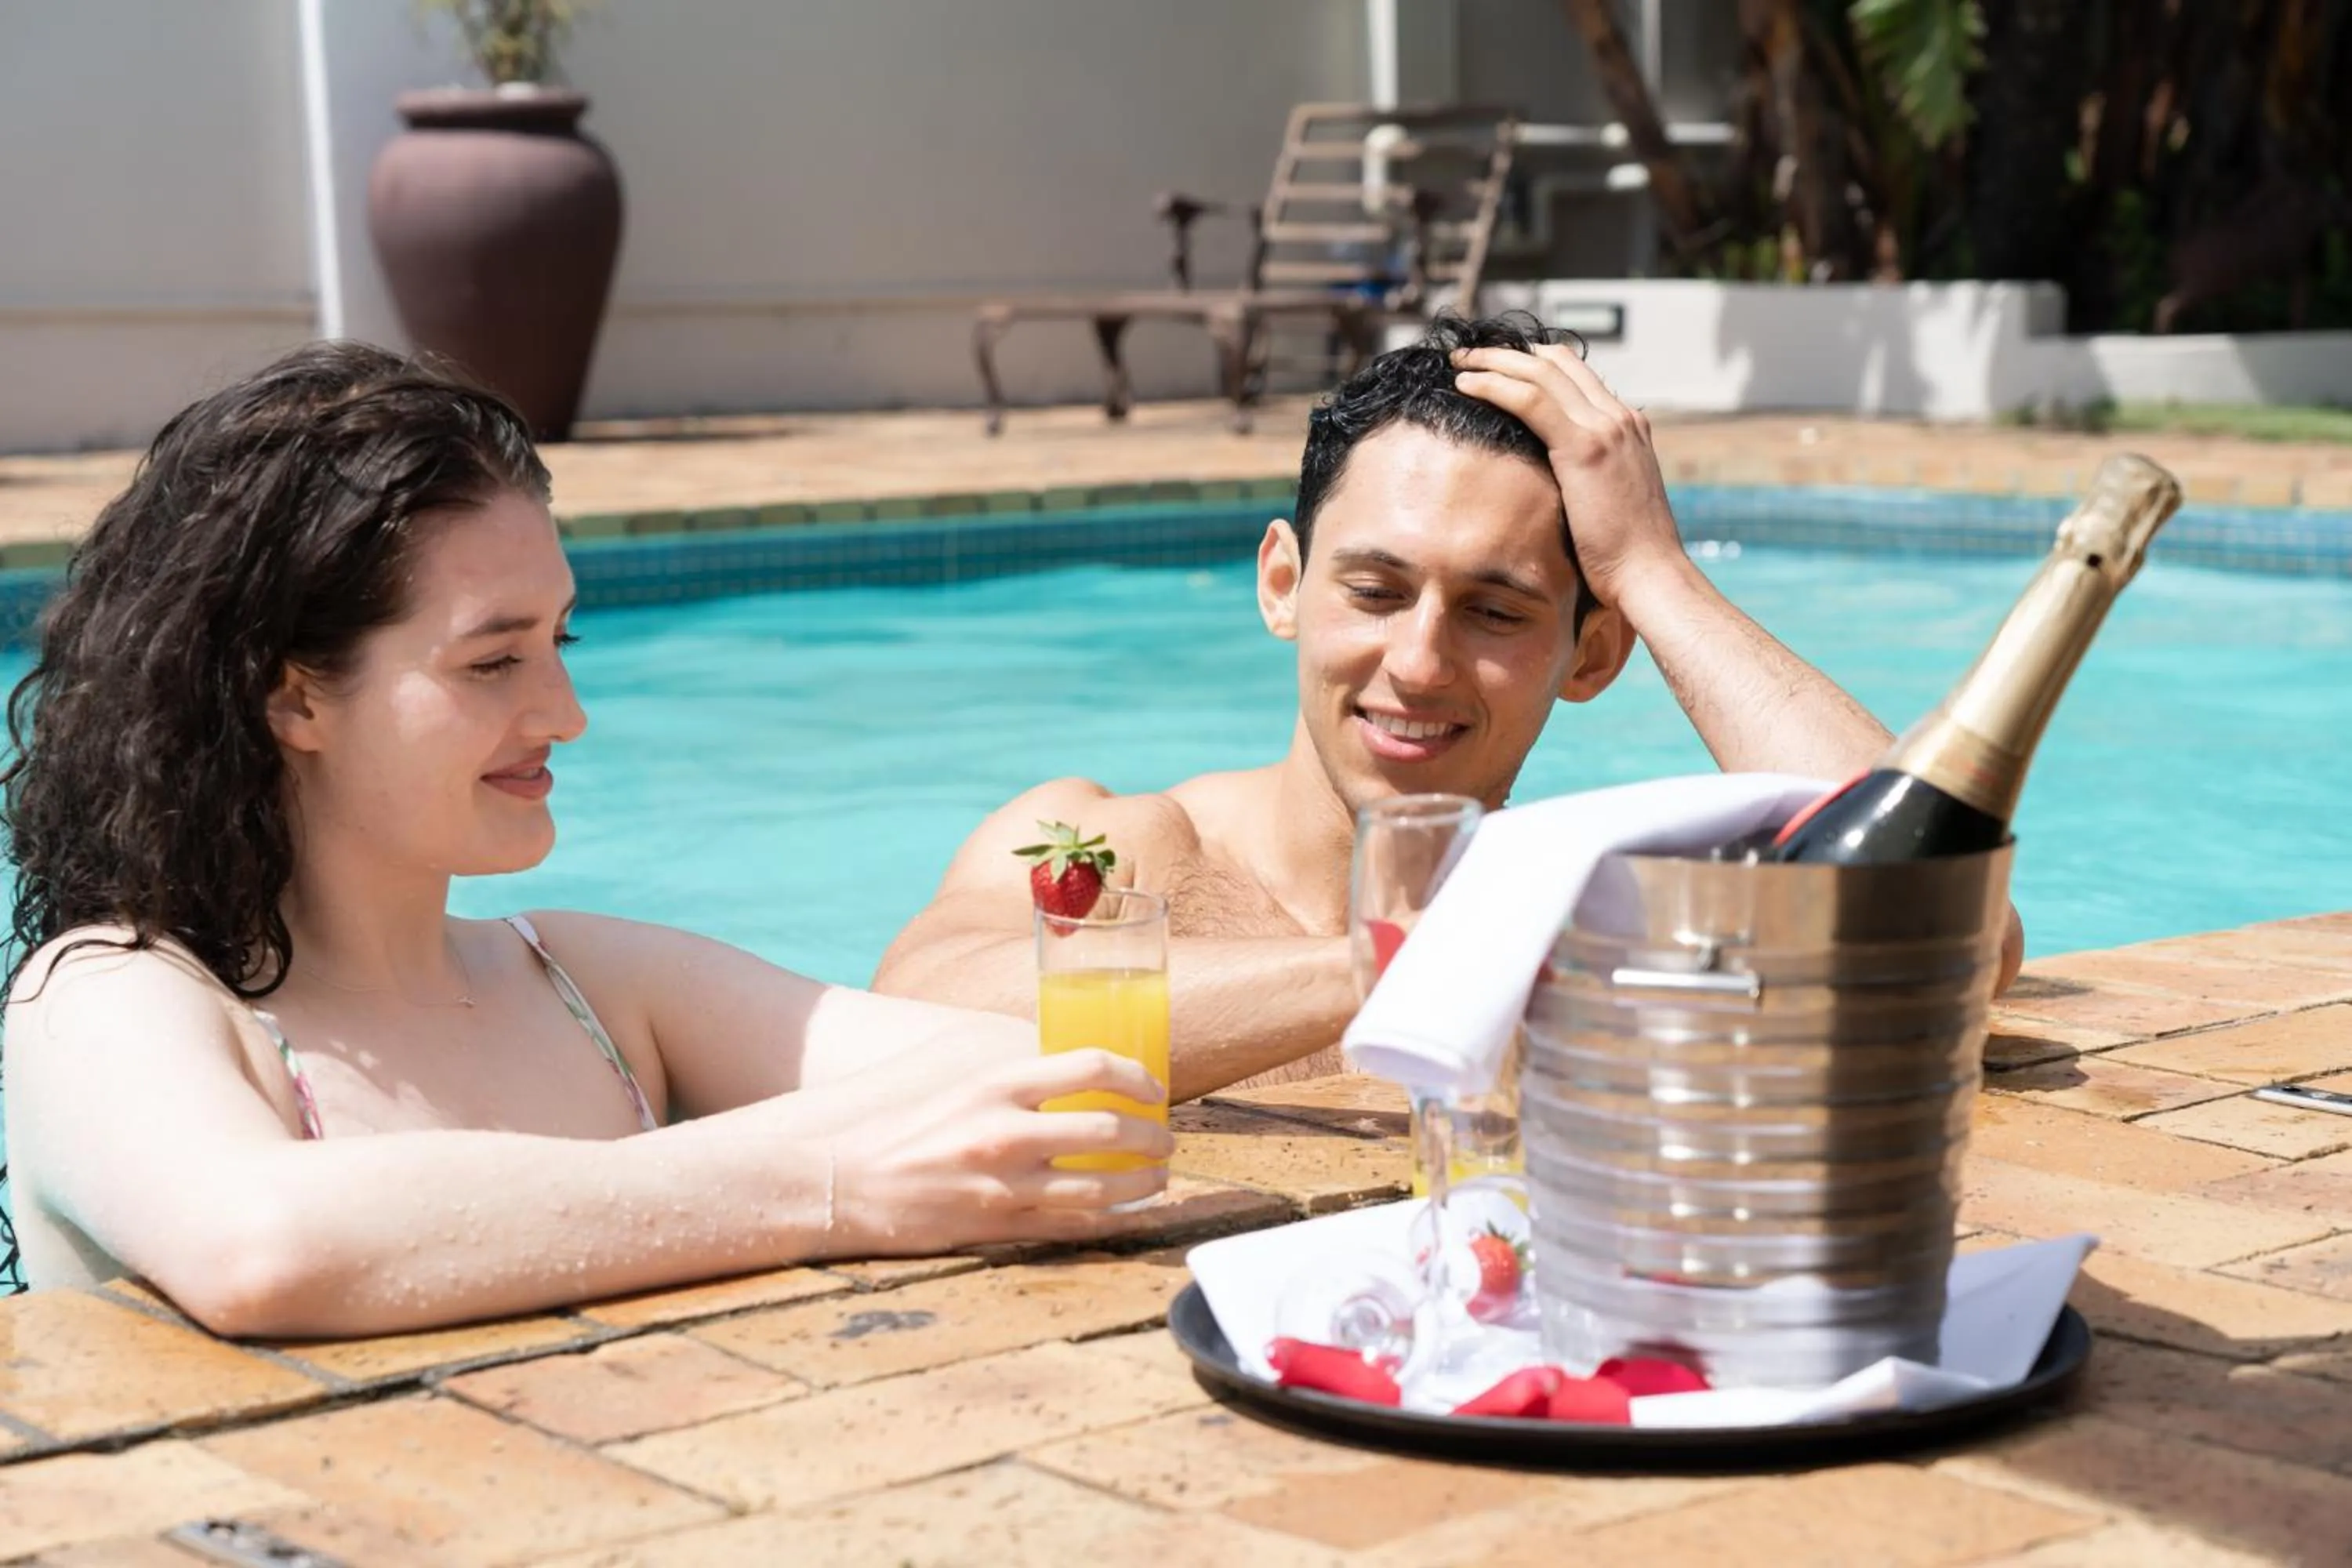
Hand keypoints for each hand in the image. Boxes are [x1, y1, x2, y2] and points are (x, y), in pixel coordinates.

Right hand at [827, 1048, 1172, 1253]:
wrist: (842, 1182)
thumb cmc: (901, 1127)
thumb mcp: (959, 1082)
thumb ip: (1015, 1078)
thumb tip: (1075, 1072)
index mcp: (995, 1083)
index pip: (1091, 1065)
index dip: (1137, 1076)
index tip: (1153, 1087)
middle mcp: (1005, 1132)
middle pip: (1109, 1130)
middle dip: (1154, 1137)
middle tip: (1166, 1139)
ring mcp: (1004, 1186)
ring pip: (1102, 1187)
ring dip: (1143, 1183)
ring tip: (1158, 1178)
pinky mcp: (998, 1228)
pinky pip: (1073, 1226)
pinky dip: (1111, 1219)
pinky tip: (1126, 1213)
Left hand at [1450, 342, 1691, 618]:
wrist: (1650, 574)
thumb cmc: (1627, 555)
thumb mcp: (1611, 502)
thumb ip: (1590, 478)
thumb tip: (1557, 483)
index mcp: (1627, 428)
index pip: (1577, 376)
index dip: (1535, 363)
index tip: (1498, 366)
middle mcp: (1620, 418)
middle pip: (1558, 363)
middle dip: (1509, 353)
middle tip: (1470, 354)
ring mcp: (1606, 428)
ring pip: (1540, 373)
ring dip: (1494, 361)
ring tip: (1459, 361)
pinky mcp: (1585, 447)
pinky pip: (1530, 400)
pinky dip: (1494, 385)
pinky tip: (1467, 385)